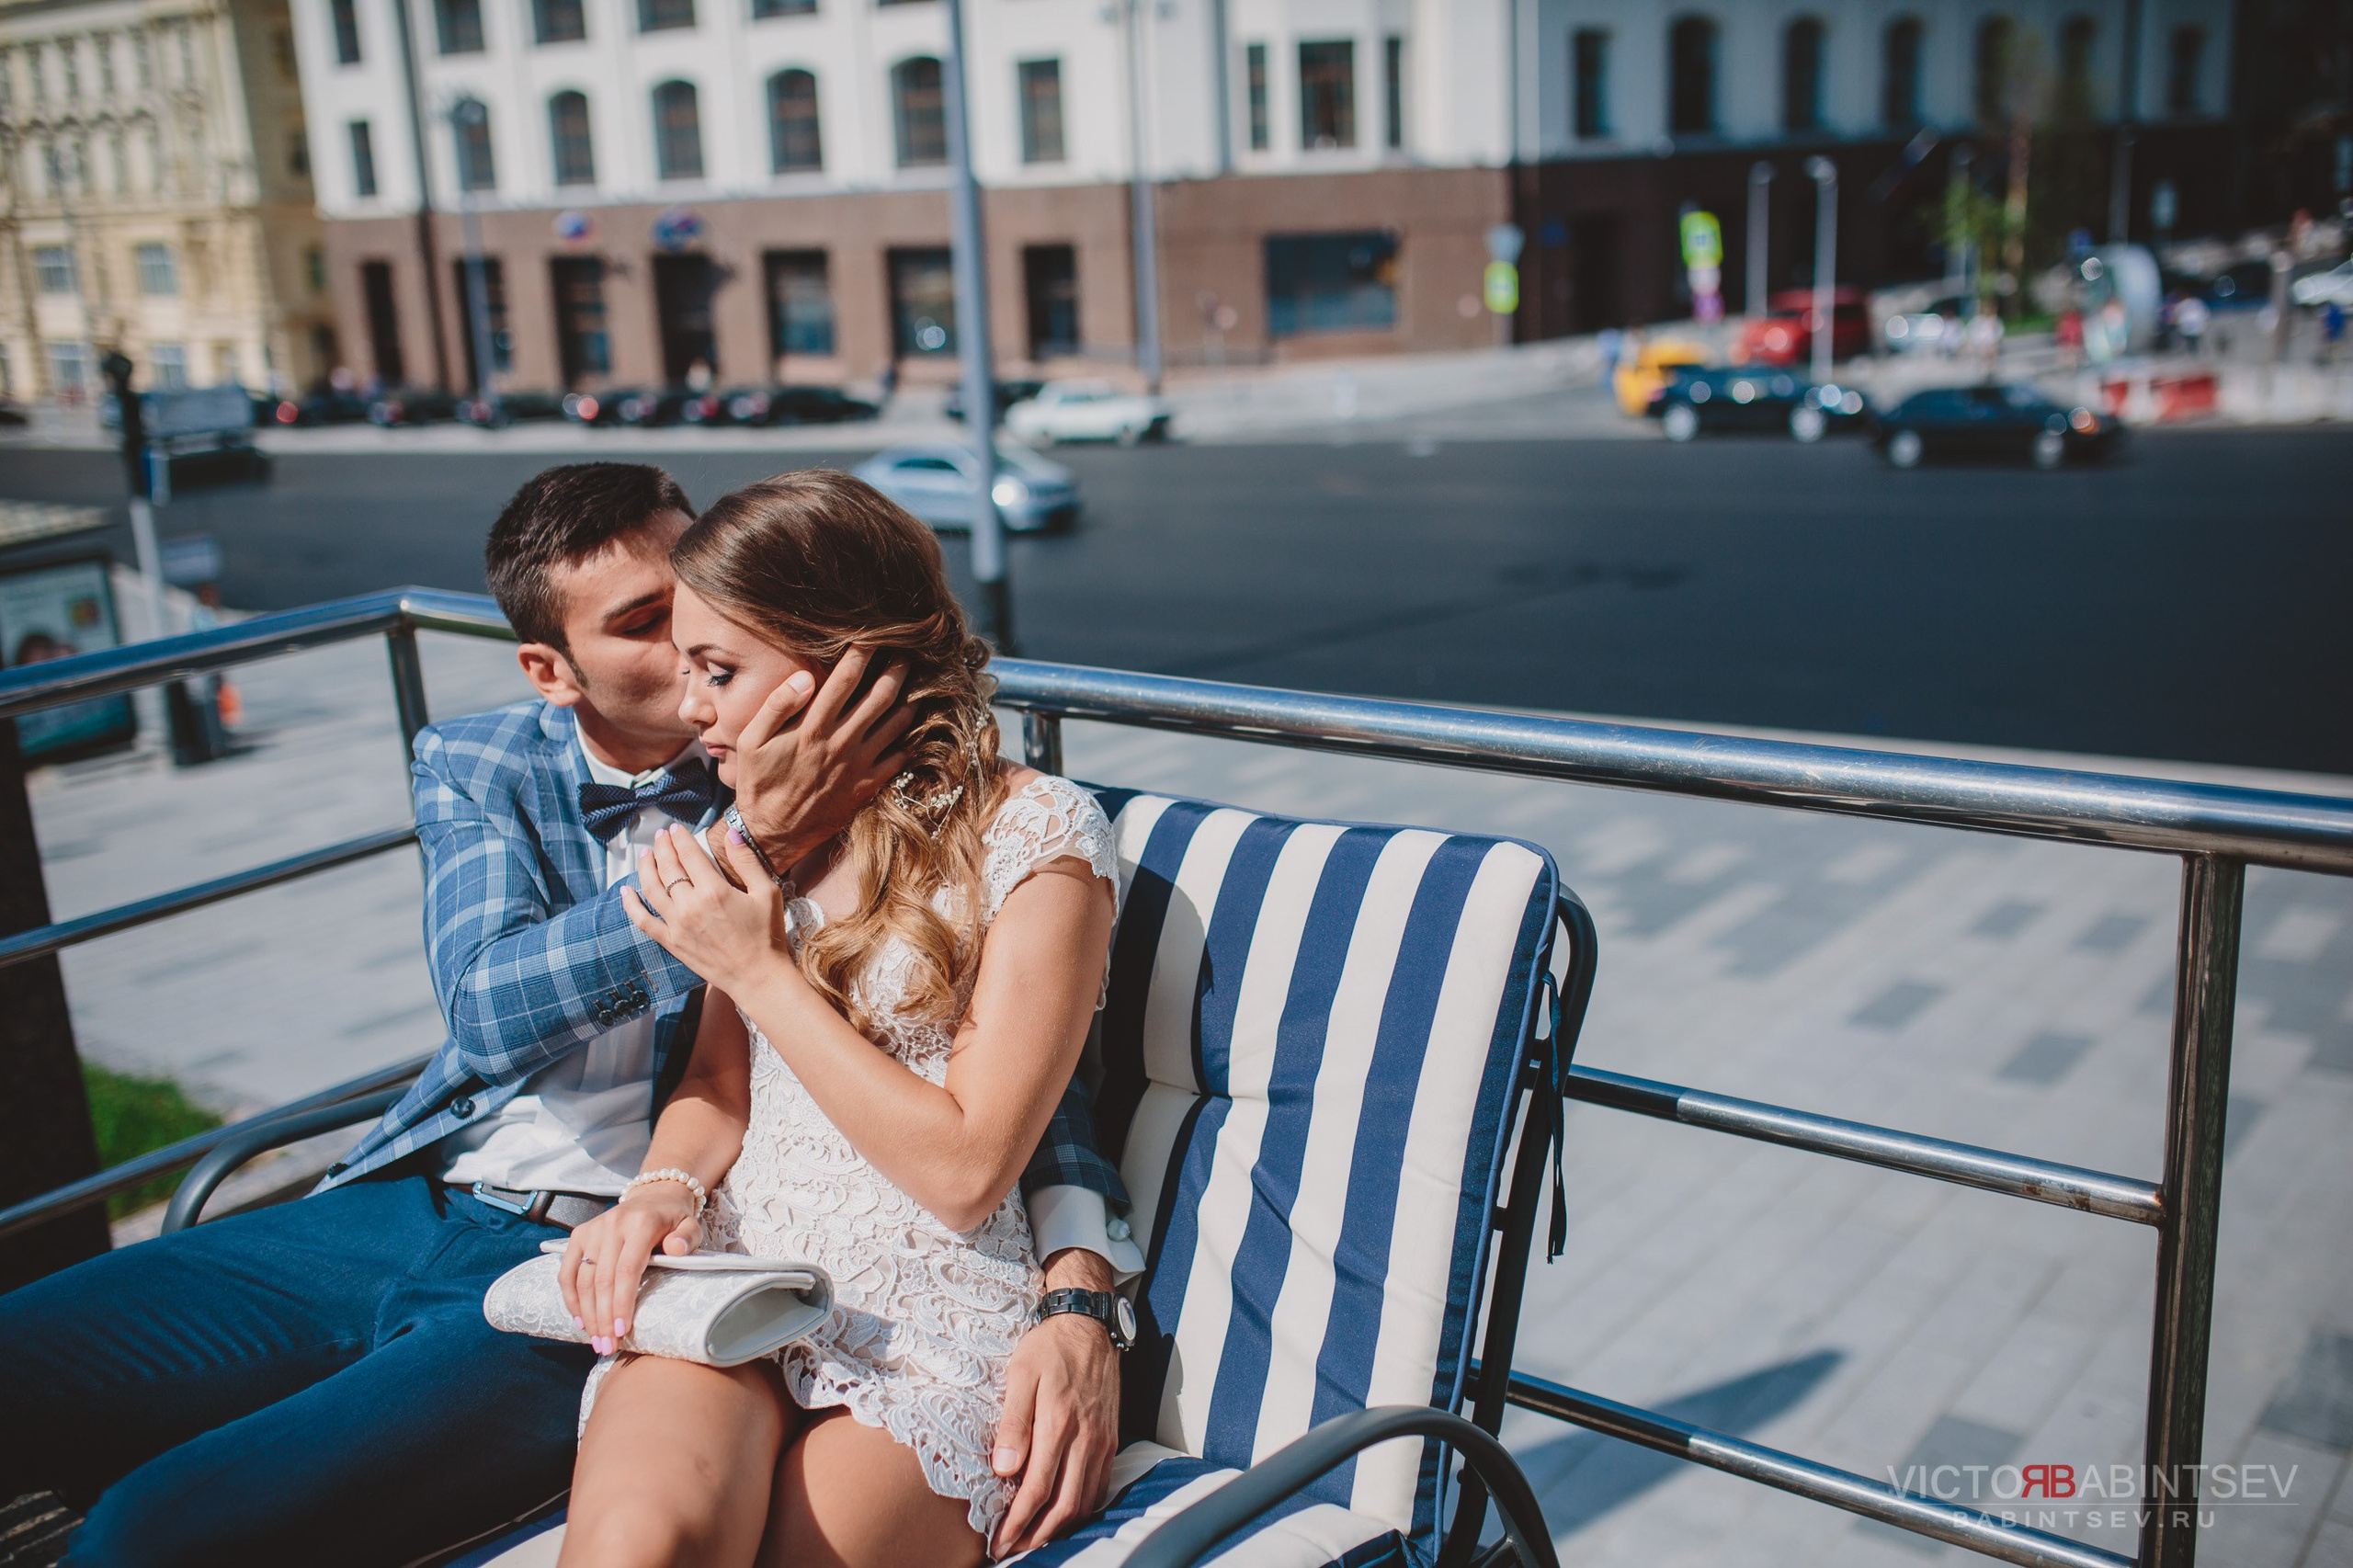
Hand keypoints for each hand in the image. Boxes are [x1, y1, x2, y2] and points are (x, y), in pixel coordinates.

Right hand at [558, 1183, 702, 1353]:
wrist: (653, 1196)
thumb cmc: (674, 1220)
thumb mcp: (690, 1225)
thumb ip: (688, 1238)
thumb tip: (676, 1250)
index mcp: (640, 1223)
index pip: (627, 1269)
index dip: (622, 1302)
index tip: (623, 1330)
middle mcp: (612, 1225)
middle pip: (602, 1279)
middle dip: (603, 1317)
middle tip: (608, 1347)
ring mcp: (592, 1229)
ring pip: (582, 1279)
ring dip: (587, 1314)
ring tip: (596, 1341)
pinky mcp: (578, 1235)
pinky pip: (567, 1271)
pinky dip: (570, 1298)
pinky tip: (580, 1321)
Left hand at [624, 825, 788, 992]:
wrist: (757, 977)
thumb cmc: (766, 935)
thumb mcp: (766, 893)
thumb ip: (747, 861)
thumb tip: (731, 834)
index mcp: (714, 891)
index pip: (689, 855)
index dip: (680, 838)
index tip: (675, 828)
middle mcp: (690, 906)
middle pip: (668, 868)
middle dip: (662, 847)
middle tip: (661, 836)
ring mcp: (677, 925)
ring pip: (651, 889)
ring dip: (645, 868)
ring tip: (645, 854)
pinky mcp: (671, 942)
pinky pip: (643, 921)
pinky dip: (631, 905)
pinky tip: (625, 891)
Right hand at [731, 648, 915, 873]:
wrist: (773, 833)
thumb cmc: (759, 783)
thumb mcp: (752, 742)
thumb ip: (777, 706)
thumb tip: (805, 677)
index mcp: (813, 728)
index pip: (844, 680)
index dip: (862, 653)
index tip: (874, 635)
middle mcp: (841, 743)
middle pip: (880, 696)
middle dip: (896, 670)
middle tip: (907, 652)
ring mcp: (859, 765)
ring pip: (897, 724)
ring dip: (910, 699)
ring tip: (918, 682)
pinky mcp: (868, 786)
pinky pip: (900, 757)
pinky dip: (912, 738)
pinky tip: (917, 724)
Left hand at [992, 1254, 1120, 1554]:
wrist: (1089, 1324)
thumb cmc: (1049, 1347)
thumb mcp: (1021, 1375)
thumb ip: (1013, 1422)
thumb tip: (1004, 1468)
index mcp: (1060, 1424)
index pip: (1037, 1489)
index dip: (1017, 1522)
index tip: (998, 1541)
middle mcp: (1086, 1439)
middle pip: (1064, 1506)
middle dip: (1036, 1536)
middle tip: (1011, 1551)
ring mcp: (1102, 1441)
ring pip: (1085, 1502)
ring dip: (1059, 1529)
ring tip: (1033, 1540)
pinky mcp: (1111, 1439)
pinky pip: (1100, 1486)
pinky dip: (1081, 1509)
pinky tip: (1063, 1515)